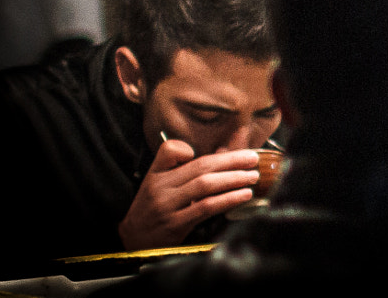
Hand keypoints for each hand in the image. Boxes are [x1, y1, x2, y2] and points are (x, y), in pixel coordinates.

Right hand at [118, 141, 260, 249]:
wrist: (134, 241)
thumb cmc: (155, 209)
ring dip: (234, 179)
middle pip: (200, 166)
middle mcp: (159, 188)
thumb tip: (230, 145)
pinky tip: (244, 195)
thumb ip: (193, 166)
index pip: (170, 150)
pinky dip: (228, 199)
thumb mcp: (165, 185)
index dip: (190, 147)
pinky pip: (206, 207)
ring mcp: (167, 206)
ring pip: (205, 185)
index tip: (214, 149)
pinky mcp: (175, 224)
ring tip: (253, 176)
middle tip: (253, 158)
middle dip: (231, 160)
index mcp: (156, 174)